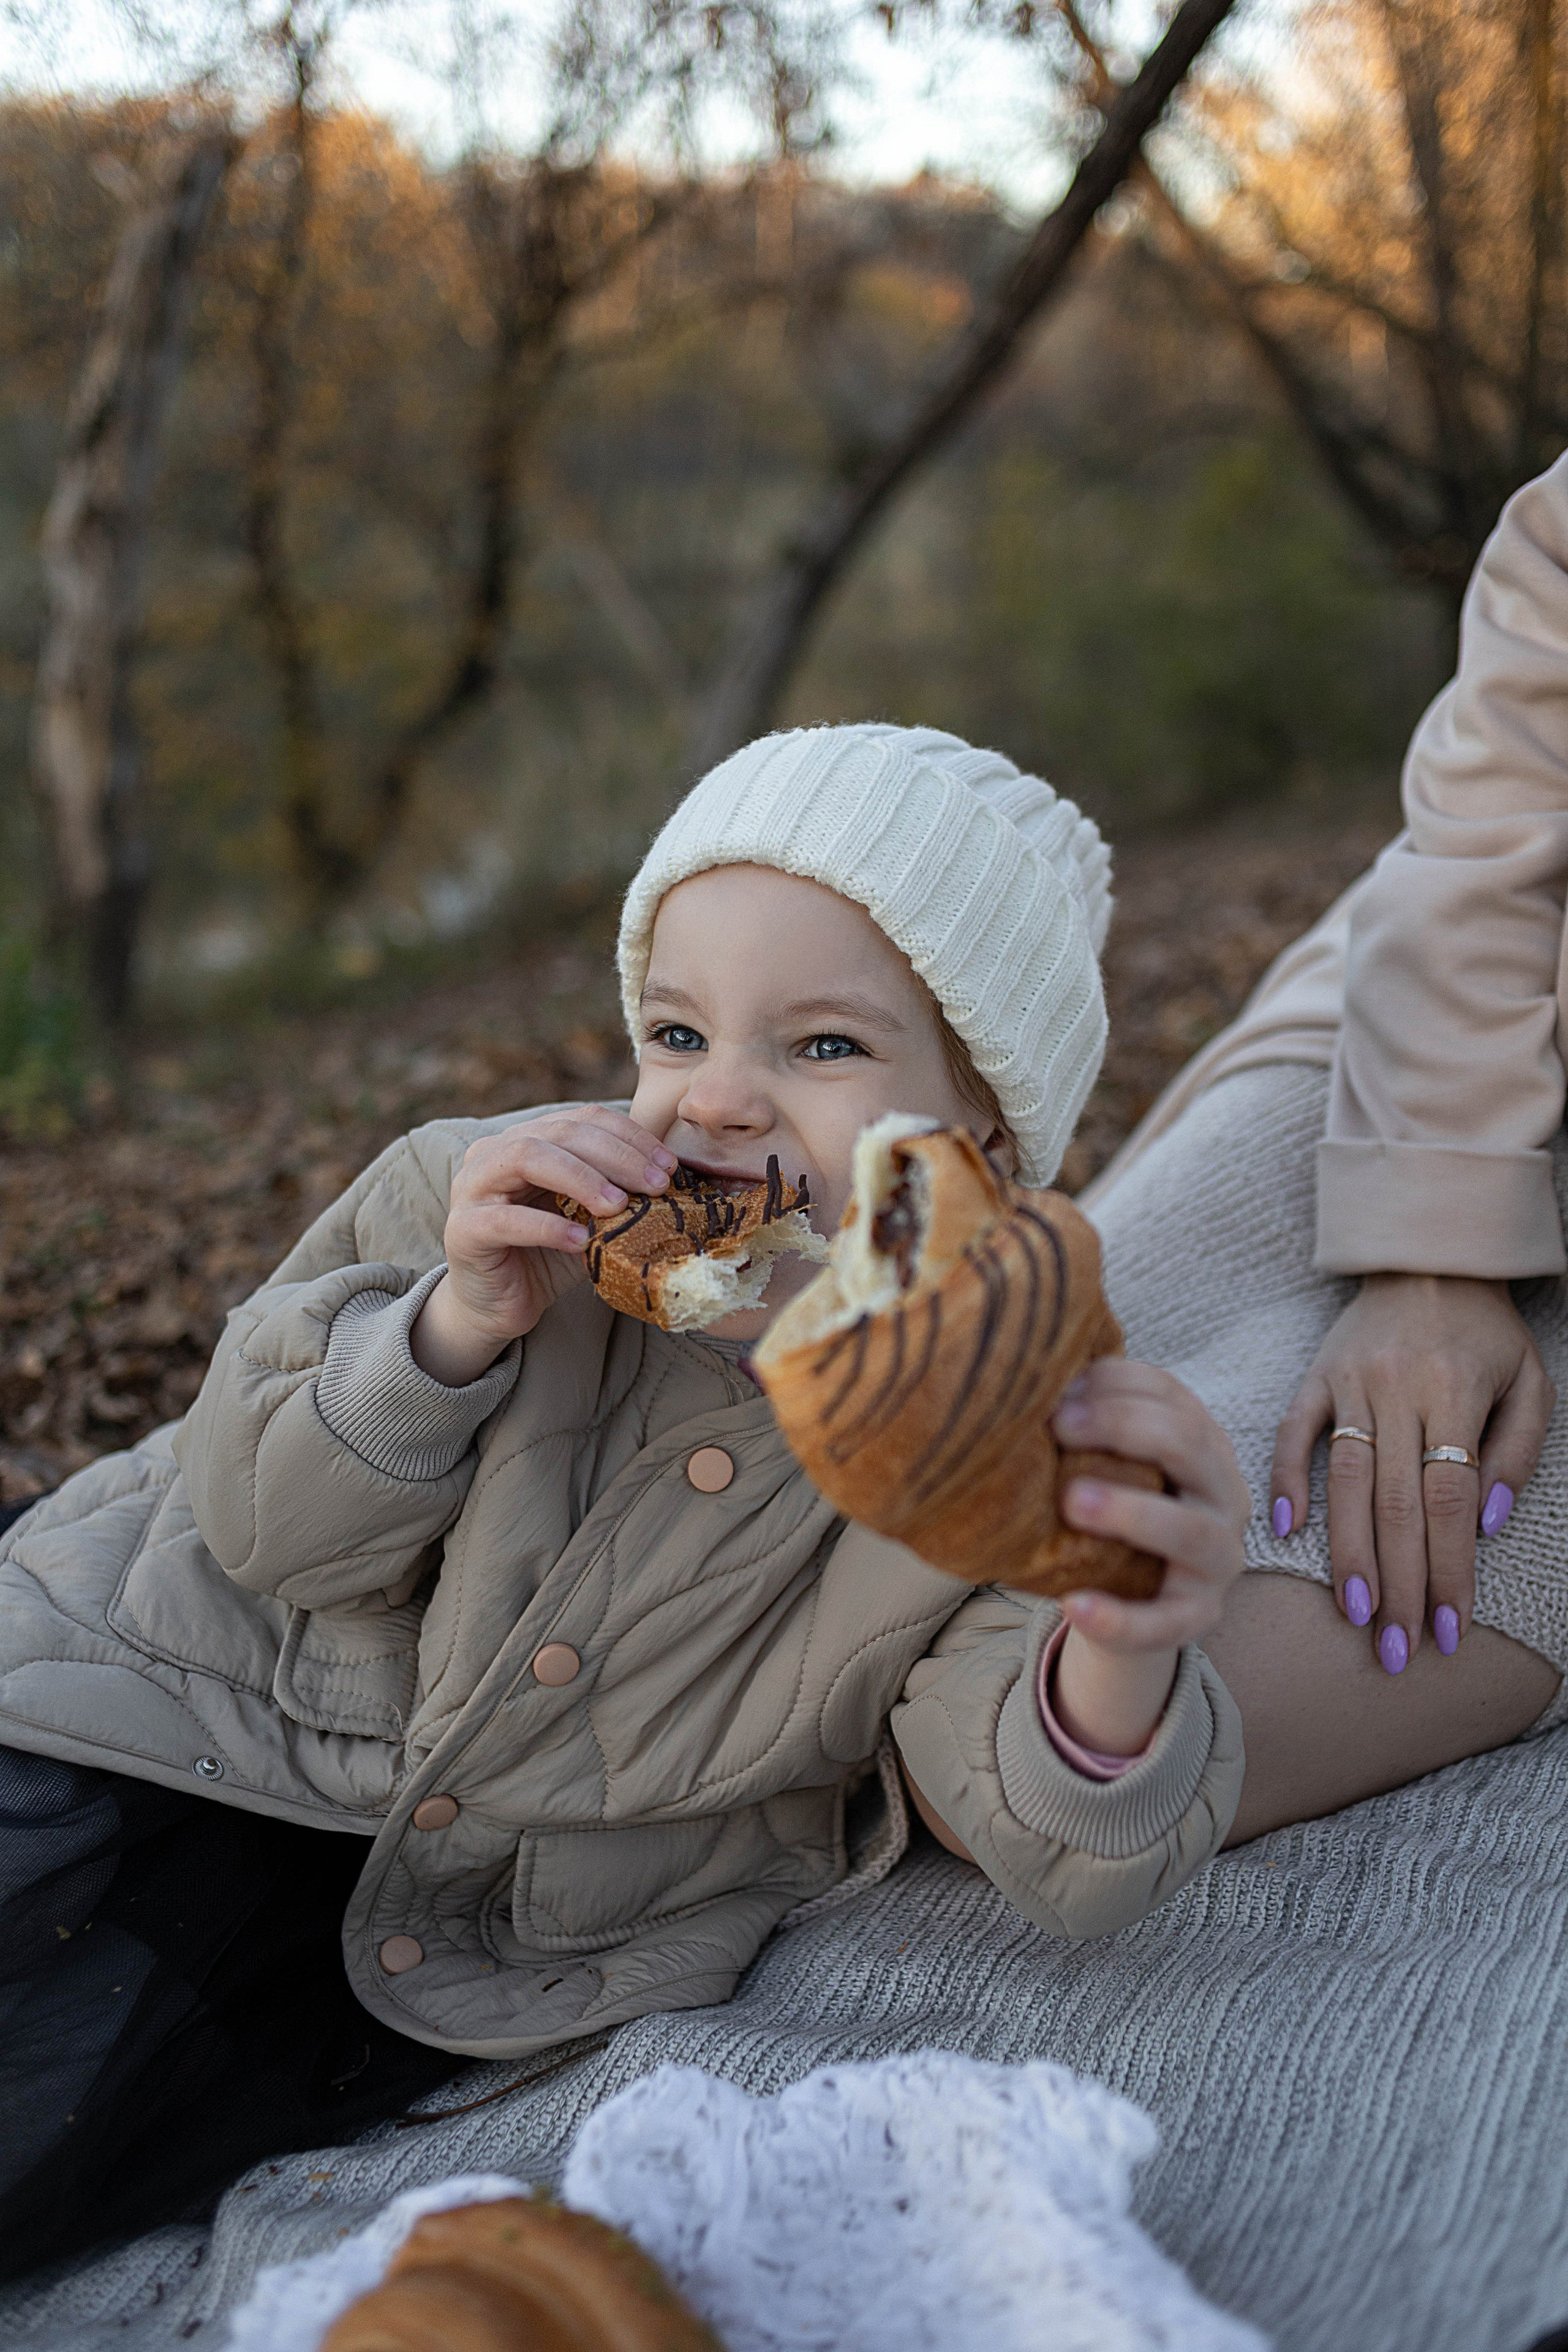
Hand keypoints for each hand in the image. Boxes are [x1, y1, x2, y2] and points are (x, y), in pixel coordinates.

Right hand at [410, 1107, 677, 1384]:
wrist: (498, 1306)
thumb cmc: (547, 1256)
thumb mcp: (589, 1218)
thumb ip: (617, 1193)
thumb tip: (675, 1180)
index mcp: (526, 1139)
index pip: (582, 1119)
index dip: (629, 1136)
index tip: (669, 1165)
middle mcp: (493, 1152)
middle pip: (558, 1133)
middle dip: (614, 1155)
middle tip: (655, 1185)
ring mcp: (472, 1187)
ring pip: (526, 1158)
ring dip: (581, 1178)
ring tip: (619, 1206)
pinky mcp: (463, 1229)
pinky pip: (505, 1219)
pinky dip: (548, 1226)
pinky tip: (580, 1240)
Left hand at [1048, 1360, 1250, 1754]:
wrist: (1130, 1599)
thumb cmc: (1110, 1509)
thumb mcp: (1105, 1462)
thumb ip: (1080, 1426)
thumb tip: (1016, 1386)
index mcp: (1202, 1442)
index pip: (1169, 1395)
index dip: (1113, 1384)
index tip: (1054, 1391)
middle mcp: (1223, 1492)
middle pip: (1189, 1444)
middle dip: (1123, 1426)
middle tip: (1059, 1428)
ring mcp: (1219, 1558)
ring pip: (1190, 1531)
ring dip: (1131, 1511)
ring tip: (1072, 1501)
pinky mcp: (1199, 1616)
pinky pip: (1164, 1622)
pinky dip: (1120, 1618)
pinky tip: (1074, 1606)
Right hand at [1270, 1274, 1554, 1671]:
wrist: (1429, 1252)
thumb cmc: (1488, 1330)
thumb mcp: (1531, 1382)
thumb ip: (1516, 1453)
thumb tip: (1483, 1525)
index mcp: (1455, 1393)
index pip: (1448, 1502)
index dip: (1448, 1571)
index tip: (1449, 1630)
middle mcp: (1397, 1390)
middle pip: (1394, 1505)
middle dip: (1399, 1585)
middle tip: (1398, 1651)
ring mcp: (1349, 1382)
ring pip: (1343, 1481)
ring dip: (1347, 1554)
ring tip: (1356, 1615)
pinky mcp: (1316, 1375)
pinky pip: (1293, 1432)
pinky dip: (1283, 1479)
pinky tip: (1285, 1531)